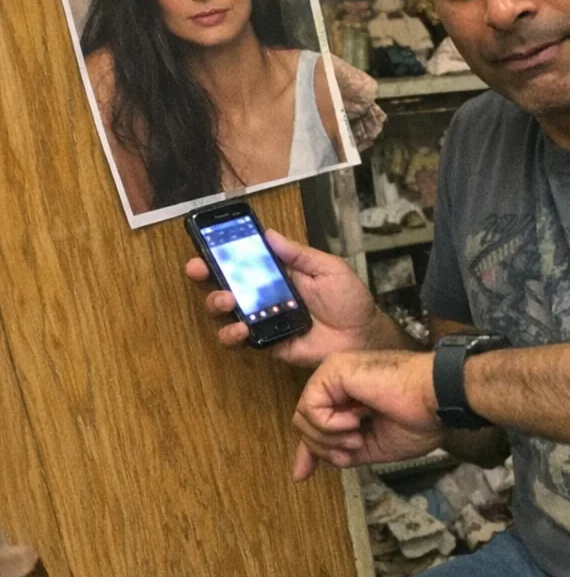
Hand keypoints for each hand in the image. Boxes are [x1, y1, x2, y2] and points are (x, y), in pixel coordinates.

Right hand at [186, 229, 379, 367]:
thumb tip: (269, 234)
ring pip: (224, 312)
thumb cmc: (349, 299)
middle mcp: (263, 295)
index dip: (220, 252)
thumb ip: (299, 254)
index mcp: (277, 273)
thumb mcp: (329, 268)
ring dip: (216, 303)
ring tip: (227, 300)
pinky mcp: (265, 342)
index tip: (205, 244)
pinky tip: (241, 327)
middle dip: (205, 275)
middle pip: (223, 283)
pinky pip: (239, 340)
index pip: (242, 260)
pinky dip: (232, 334)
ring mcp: (261, 320)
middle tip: (199, 269)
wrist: (362, 335)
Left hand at [290, 350, 445, 479]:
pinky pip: (310, 407)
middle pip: (305, 422)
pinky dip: (329, 424)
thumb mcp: (373, 446)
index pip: (316, 422)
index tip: (302, 475)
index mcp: (351, 396)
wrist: (437, 399)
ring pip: (303, 417)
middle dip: (322, 448)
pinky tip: (354, 422)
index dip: (309, 449)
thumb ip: (341, 452)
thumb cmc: (419, 418)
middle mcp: (340, 382)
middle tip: (352, 450)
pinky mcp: (335, 370)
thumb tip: (309, 467)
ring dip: (328, 438)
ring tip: (357, 437)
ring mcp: (336, 373)